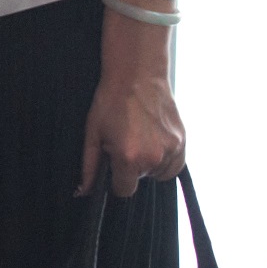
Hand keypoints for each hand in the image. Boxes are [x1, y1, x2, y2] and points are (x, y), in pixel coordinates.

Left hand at [82, 0, 184, 195]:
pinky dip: (165, 160)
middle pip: (140, 180)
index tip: (114, 164)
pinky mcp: (182, 142)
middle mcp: (153, 158)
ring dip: (149, 164)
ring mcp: (171, 150)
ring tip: (139, 139)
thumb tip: (83, 192)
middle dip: (131, 168)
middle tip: (125, 142)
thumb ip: (89, 167)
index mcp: (128, 158)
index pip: (124, 190)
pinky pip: (175, 165)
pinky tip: (153, 141)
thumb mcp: (92, 133)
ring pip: (159, 174)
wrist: (137, 75)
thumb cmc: (111, 102)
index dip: (116, 180)